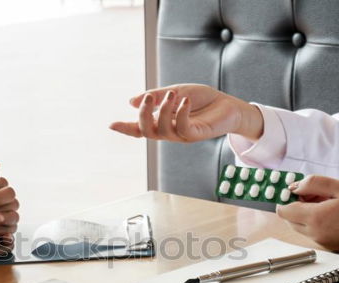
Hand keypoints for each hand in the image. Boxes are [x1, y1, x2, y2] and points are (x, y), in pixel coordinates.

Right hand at [109, 84, 263, 142]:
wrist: (228, 105)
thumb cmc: (202, 100)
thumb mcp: (176, 92)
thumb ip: (156, 96)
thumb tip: (131, 101)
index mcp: (162, 122)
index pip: (140, 128)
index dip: (125, 128)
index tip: (111, 124)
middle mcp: (169, 131)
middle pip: (147, 131)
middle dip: (144, 115)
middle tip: (149, 97)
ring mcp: (182, 135)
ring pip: (163, 131)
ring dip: (164, 111)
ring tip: (172, 94)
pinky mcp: (196, 135)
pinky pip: (183, 129)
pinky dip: (181, 113)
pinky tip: (184, 100)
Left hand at [276, 175, 338, 253]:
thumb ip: (314, 183)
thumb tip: (294, 186)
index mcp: (316, 219)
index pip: (283, 210)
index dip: (284, 198)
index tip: (291, 188)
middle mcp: (315, 234)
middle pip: (289, 219)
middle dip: (295, 204)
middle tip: (314, 193)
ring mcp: (322, 242)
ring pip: (300, 226)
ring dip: (306, 213)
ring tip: (327, 201)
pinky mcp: (329, 246)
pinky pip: (313, 232)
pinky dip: (316, 222)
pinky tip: (334, 212)